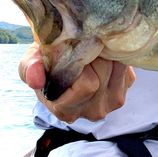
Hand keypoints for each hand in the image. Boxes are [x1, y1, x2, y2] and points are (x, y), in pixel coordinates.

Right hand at [19, 42, 135, 122]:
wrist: (67, 61)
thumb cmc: (49, 62)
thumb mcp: (32, 61)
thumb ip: (30, 68)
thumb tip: (36, 80)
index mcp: (67, 110)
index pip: (87, 85)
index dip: (81, 64)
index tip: (72, 51)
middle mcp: (93, 111)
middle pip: (104, 71)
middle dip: (94, 53)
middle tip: (84, 45)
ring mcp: (113, 100)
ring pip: (117, 66)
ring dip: (106, 53)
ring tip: (92, 51)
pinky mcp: (128, 84)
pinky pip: (126, 64)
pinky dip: (115, 55)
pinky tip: (103, 55)